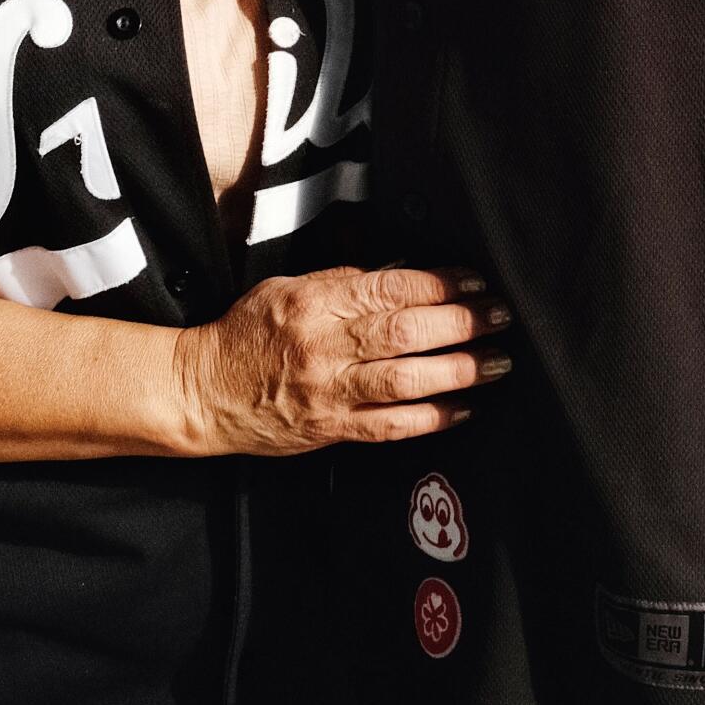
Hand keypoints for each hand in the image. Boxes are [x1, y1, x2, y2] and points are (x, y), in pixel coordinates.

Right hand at [173, 264, 508, 455]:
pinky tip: (463, 407)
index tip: (474, 280)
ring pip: (406, 381)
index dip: (440, 284)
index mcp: (314, 302)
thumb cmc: (247, 334)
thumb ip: (342, 282)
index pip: (390, 288)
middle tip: (499, 317)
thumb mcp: (287, 288)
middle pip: (406, 333)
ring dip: (459, 371)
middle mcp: (324, 346)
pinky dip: (433, 418)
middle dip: (462, 324)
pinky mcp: (332, 430)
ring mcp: (330, 392)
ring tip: (496, 362)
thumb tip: (401, 274)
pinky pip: (391, 427)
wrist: (204, 392)